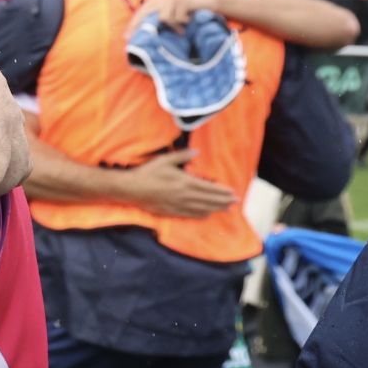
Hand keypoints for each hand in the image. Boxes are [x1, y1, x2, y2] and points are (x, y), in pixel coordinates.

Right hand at [118, 149, 236, 217]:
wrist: (132, 189)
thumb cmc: (148, 173)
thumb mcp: (165, 160)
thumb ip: (182, 156)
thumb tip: (197, 152)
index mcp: (185, 182)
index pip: (209, 188)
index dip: (222, 191)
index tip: (233, 193)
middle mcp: (185, 195)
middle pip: (209, 200)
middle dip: (223, 201)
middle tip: (235, 202)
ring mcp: (179, 205)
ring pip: (202, 209)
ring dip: (216, 209)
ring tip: (226, 209)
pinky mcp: (172, 212)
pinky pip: (191, 215)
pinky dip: (202, 215)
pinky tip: (207, 214)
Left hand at [129, 0, 218, 36]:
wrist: (210, 1)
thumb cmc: (189, 9)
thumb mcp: (172, 12)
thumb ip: (159, 18)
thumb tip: (144, 33)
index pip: (141, 12)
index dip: (133, 25)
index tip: (127, 38)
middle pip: (146, 14)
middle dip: (142, 29)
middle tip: (140, 41)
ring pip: (163, 19)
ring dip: (173, 26)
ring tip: (181, 29)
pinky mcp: (182, 2)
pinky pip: (175, 19)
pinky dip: (181, 24)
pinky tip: (188, 21)